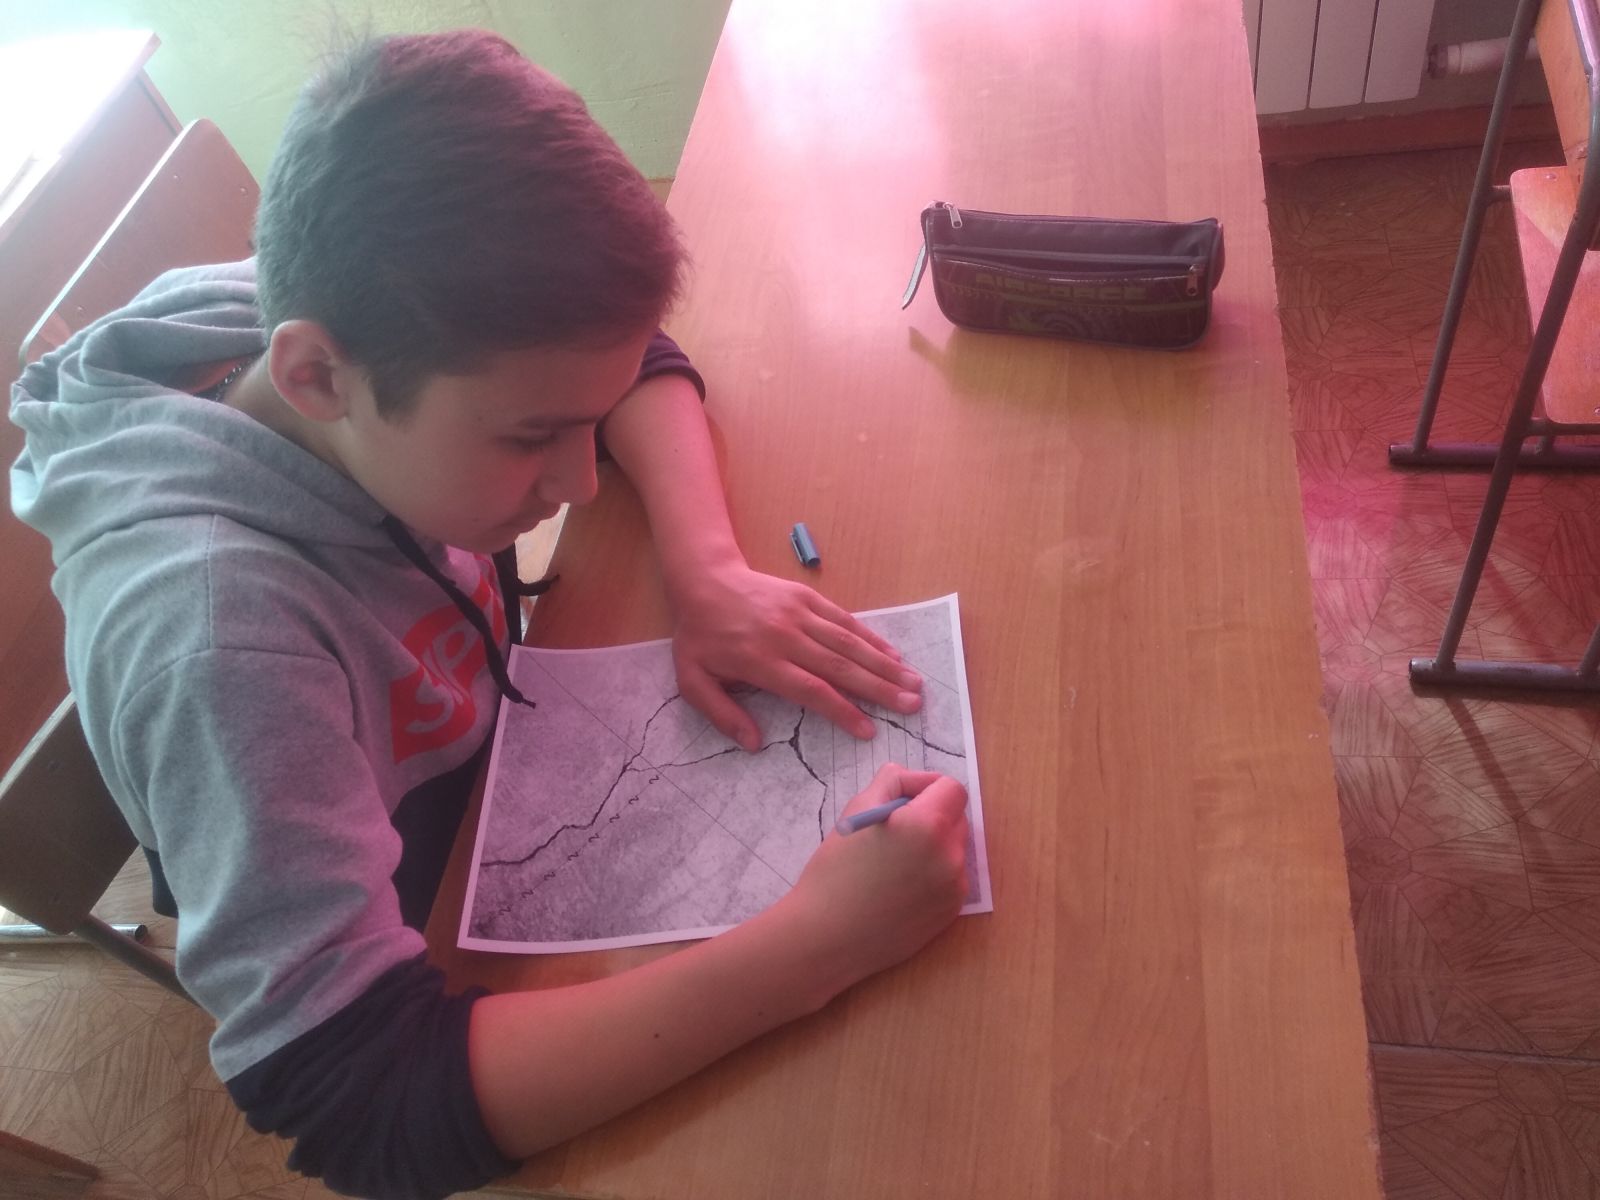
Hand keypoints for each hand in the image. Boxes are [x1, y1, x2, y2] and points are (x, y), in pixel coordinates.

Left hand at [666, 561, 924, 749]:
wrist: (703, 580)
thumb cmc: (699, 636)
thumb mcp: (694, 681)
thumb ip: (722, 715)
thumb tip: (753, 745)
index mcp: (761, 661)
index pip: (811, 690)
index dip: (843, 711)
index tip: (868, 730)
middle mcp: (786, 637)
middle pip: (840, 666)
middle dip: (879, 688)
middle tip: (912, 705)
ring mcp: (800, 613)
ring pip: (848, 642)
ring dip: (884, 663)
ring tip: (914, 682)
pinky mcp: (807, 597)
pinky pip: (844, 620)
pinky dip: (871, 637)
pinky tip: (892, 653)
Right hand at [782, 764, 968, 995]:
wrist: (826, 937)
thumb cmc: (835, 870)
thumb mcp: (856, 812)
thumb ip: (889, 783)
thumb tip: (907, 776)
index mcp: (927, 825)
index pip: (952, 788)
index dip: (927, 786)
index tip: (902, 799)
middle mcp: (950, 856)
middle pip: (956, 818)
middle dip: (932, 815)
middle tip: (895, 828)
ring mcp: (954, 888)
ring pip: (954, 849)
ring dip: (933, 845)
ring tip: (894, 862)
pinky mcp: (951, 914)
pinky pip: (951, 879)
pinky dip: (933, 874)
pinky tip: (900, 887)